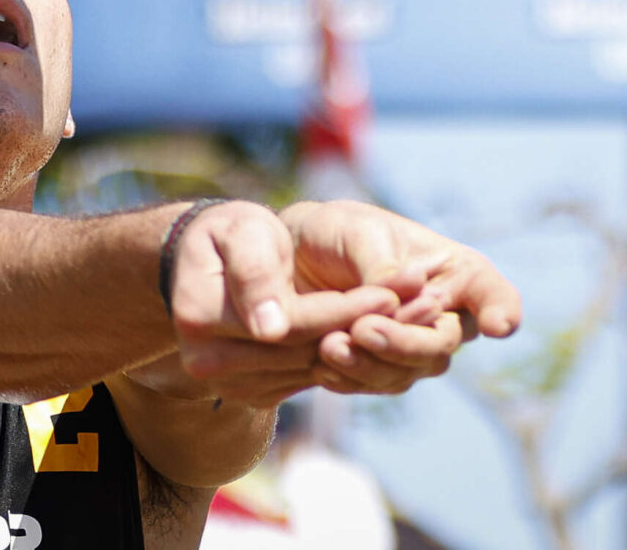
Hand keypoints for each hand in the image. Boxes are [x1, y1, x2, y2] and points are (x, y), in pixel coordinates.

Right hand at [162, 201, 399, 407]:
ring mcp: (232, 384)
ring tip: (421, 313)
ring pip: (316, 367)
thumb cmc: (232, 234)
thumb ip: (256, 275)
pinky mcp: (257, 391)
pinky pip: (312, 376)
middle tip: (426, 303)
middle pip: (307, 351)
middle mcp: (207, 362)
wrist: (216, 262)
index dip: (345, 309)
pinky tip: (390, 331)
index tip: (394, 292)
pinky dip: (354, 355)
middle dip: (370, 327)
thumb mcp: (243, 234)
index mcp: (199, 318)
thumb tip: (270, 329)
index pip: (290, 324)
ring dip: (372, 345)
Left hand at [278, 200, 522, 394]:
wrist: (296, 259)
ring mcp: (415, 347)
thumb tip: (404, 291)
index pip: (493, 295)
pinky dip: (351, 378)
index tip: (497, 325)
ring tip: (330, 346)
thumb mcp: (358, 231)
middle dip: (405, 342)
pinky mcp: (383, 370)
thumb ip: (381, 263)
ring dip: (371, 364)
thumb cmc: (339, 233)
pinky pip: (376, 384)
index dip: (502, 311)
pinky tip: (323, 367)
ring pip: (410, 371)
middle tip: (362, 329)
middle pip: (442, 343)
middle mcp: (445, 316)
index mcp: (455, 272)